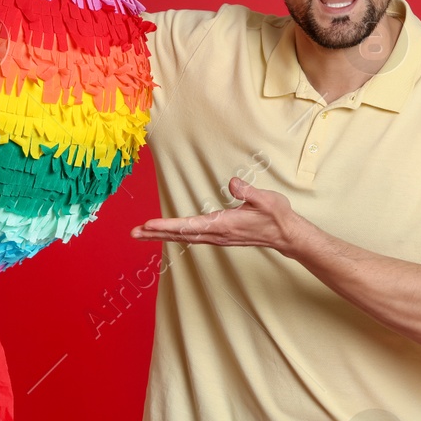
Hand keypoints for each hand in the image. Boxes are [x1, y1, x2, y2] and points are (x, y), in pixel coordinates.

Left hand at [130, 177, 305, 254]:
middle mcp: (217, 234)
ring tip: (142, 233)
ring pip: (185, 237)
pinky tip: (168, 233)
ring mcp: (218, 238)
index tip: (149, 225)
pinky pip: (193, 237)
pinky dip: (176, 234)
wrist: (286, 234)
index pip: (190, 225)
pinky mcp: (220, 237)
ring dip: (162, 235)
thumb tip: (231, 182)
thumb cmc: (276, 216)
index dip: (168, 225)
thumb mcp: (266, 199)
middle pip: (181, 234)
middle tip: (134, 232)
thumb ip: (248, 191)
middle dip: (156, 233)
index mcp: (225, 225)